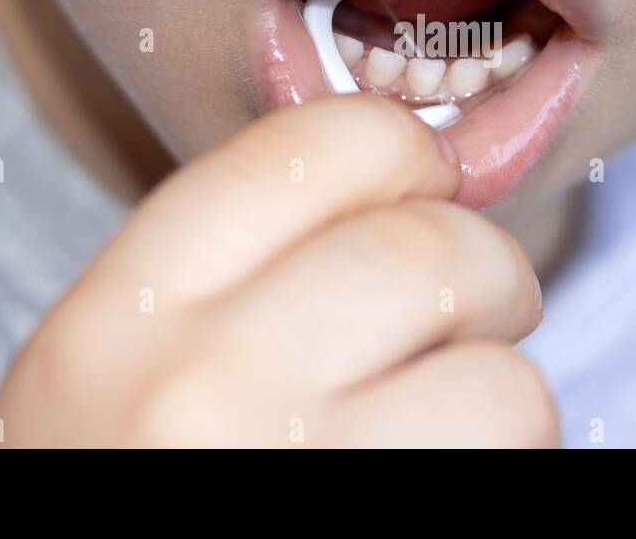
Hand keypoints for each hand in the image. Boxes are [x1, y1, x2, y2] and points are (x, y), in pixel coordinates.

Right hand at [0, 94, 554, 446]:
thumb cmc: (131, 481)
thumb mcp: (123, 374)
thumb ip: (237, 270)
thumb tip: (419, 171)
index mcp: (117, 321)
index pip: (313, 147)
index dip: (402, 156)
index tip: (426, 187)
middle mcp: (199, 396)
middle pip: (435, 253)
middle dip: (485, 277)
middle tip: (470, 315)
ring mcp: (299, 482)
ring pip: (508, 385)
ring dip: (503, 406)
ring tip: (436, 436)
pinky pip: (518, 470)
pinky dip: (505, 472)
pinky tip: (433, 487)